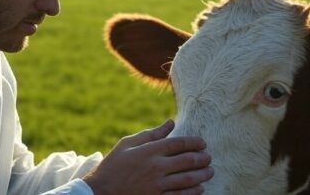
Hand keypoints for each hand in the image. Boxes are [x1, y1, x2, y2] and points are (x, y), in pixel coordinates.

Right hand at [83, 119, 213, 194]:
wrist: (100, 192)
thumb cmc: (113, 165)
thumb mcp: (128, 144)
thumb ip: (151, 134)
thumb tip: (170, 123)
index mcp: (149, 151)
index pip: (179, 144)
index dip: (195, 142)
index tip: (203, 143)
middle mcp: (156, 167)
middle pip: (188, 161)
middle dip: (202, 159)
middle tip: (209, 158)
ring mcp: (157, 185)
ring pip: (188, 180)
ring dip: (203, 175)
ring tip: (209, 172)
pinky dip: (193, 192)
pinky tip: (199, 188)